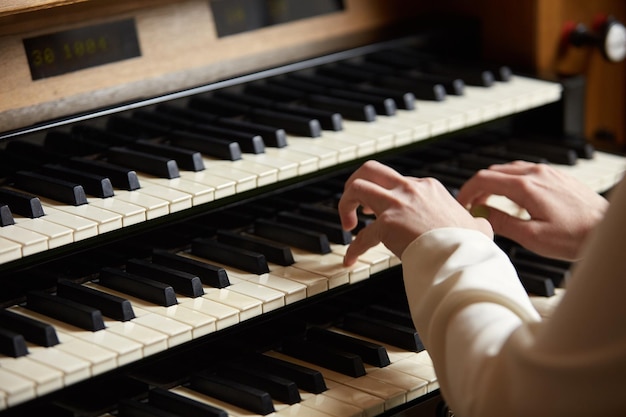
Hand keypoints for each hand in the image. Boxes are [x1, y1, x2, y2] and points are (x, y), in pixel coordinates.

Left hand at [338, 160, 492, 265]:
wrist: (464, 258)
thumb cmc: (470, 246)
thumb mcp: (477, 225)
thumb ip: (475, 221)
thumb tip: (481, 225)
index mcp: (428, 187)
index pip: (395, 182)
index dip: (384, 195)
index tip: (377, 210)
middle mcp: (410, 189)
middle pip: (370, 170)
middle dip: (355, 183)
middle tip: (354, 204)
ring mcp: (397, 204)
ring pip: (357, 187)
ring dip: (346, 204)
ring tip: (348, 224)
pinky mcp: (387, 224)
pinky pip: (361, 235)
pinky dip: (353, 248)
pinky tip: (350, 258)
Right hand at [456, 161, 608, 259]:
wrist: (605, 229)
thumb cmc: (575, 236)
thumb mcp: (531, 236)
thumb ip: (502, 223)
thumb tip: (481, 215)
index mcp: (525, 187)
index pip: (483, 179)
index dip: (467, 191)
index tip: (461, 204)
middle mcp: (535, 173)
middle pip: (494, 172)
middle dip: (478, 188)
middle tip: (473, 207)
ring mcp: (547, 172)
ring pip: (509, 170)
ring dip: (494, 184)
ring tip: (490, 203)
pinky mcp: (556, 176)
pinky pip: (525, 172)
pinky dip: (511, 182)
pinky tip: (514, 199)